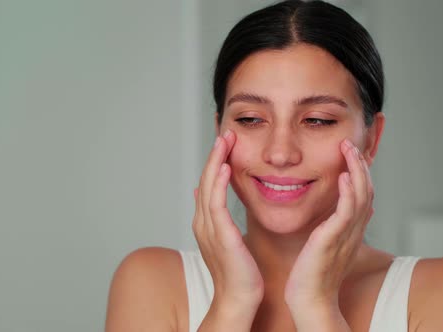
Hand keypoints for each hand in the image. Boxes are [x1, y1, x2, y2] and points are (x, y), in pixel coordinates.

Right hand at [193, 130, 263, 314]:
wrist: (238, 298)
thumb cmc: (239, 272)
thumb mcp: (225, 238)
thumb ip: (217, 215)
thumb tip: (205, 192)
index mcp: (206, 222)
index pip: (208, 184)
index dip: (216, 162)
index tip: (227, 143)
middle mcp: (203, 222)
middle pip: (205, 180)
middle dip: (215, 155)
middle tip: (225, 133)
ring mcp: (209, 228)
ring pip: (208, 187)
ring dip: (216, 162)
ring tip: (225, 141)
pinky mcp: (221, 235)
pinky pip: (216, 204)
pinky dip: (219, 184)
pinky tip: (226, 168)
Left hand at [284, 139, 374, 316]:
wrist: (310, 300)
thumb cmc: (314, 275)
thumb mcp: (331, 246)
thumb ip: (340, 227)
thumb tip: (353, 213)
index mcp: (351, 230)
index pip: (363, 195)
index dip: (360, 172)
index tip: (350, 153)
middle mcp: (354, 230)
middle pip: (367, 190)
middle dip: (360, 165)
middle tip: (349, 143)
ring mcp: (346, 235)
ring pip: (361, 196)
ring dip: (356, 170)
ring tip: (348, 149)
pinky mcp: (333, 240)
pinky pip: (346, 212)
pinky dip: (348, 192)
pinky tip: (344, 176)